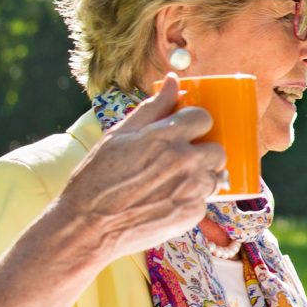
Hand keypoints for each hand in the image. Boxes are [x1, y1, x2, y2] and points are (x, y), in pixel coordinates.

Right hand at [55, 76, 223, 256]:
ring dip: (201, 176)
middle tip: (181, 159)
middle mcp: (183, 161)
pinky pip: (205, 200)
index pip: (204, 117)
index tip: (186, 130)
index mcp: (165, 137)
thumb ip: (152, 108)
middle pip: (216, 148)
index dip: (195, 123)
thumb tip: (174, 80)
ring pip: (215, 175)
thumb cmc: (97, 177)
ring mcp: (191, 189)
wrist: (89, 226)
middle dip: (202, 150)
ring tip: (172, 181)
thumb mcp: (119, 135)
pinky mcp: (192, 214)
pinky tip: (167, 200)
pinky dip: (191, 199)